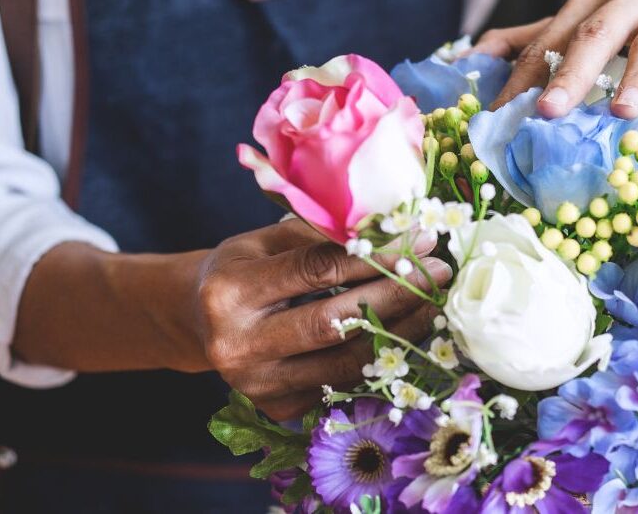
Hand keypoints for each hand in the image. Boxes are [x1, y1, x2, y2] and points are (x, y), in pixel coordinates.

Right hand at [194, 218, 450, 419]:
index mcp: (231, 291)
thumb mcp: (266, 240)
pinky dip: (379, 358)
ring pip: (345, 361)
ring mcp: (258, 385)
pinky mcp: (278, 408)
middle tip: (438, 273)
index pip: (317, 270)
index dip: (375, 255)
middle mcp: (238, 345)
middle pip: (334, 322)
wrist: (198, 321)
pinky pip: (343, 383)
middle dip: (396, 295)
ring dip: (400, 332)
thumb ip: (321, 236)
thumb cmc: (243, 269)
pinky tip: (407, 333)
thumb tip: (395, 229)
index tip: (420, 240)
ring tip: (434, 304)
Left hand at [472, 0, 637, 131]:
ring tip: (624, 113)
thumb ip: (535, 38)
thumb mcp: (587, 22)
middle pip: (595, 33)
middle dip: (569, 71)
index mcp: (592, 2)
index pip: (549, 39)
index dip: (522, 77)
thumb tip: (472, 56)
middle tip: (547, 111)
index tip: (496, 115)